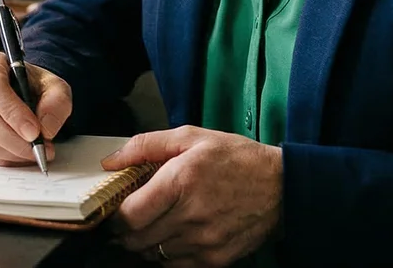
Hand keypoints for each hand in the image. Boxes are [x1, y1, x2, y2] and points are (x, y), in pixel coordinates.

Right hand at [0, 50, 71, 166]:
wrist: (22, 92)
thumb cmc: (33, 86)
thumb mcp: (54, 86)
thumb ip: (56, 102)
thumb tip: (45, 129)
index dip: (13, 113)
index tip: (34, 132)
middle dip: (16, 141)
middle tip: (40, 148)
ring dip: (12, 152)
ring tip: (34, 152)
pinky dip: (3, 159)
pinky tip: (19, 154)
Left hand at [102, 126, 281, 266]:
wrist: (282, 187)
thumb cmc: (236, 159)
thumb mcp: (191, 137)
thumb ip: (146, 145)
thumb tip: (111, 160)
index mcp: (180, 181)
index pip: (130, 215)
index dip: (116, 214)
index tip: (116, 207)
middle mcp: (191, 216)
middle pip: (137, 239)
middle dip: (125, 231)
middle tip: (129, 218)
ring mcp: (204, 242)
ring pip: (153, 255)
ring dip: (145, 243)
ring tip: (153, 225)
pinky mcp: (216, 259)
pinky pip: (175, 266)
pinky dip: (167, 255)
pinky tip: (173, 237)